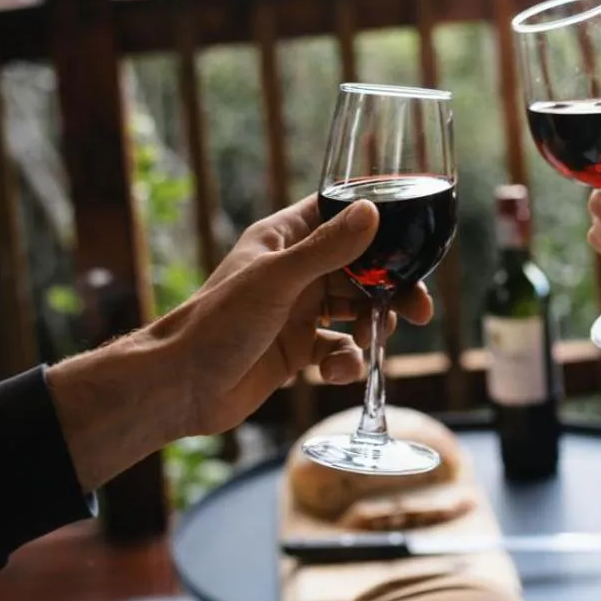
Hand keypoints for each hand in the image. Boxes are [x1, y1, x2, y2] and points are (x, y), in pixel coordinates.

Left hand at [46, 195, 433, 488]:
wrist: (180, 388)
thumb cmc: (217, 323)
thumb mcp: (278, 280)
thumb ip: (328, 249)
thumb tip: (373, 212)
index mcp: (283, 239)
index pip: (339, 215)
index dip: (377, 225)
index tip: (411, 243)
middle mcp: (293, 271)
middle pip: (360, 270)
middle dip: (390, 289)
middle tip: (420, 309)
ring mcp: (295, 313)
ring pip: (355, 311)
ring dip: (373, 327)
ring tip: (374, 340)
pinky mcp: (295, 353)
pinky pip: (338, 351)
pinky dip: (346, 362)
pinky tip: (335, 372)